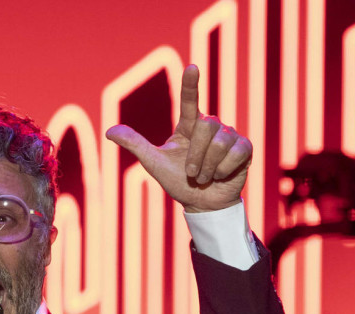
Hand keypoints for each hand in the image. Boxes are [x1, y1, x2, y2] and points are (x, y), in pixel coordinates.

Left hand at [106, 64, 251, 212]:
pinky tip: (221, 176)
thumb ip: (135, 145)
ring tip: (205, 176)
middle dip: (197, 156)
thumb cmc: (179, 182)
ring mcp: (229, 135)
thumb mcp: (154, 163)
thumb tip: (109, 131)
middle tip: (191, 173)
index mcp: (189, 125)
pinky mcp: (245, 148)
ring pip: (221, 141)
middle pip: (207, 125)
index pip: (189, 100)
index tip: (192, 67)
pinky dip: (224, 170)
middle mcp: (211, 126)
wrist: (202, 204)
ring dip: (209, 166)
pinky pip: (236, 153)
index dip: (190, 85)